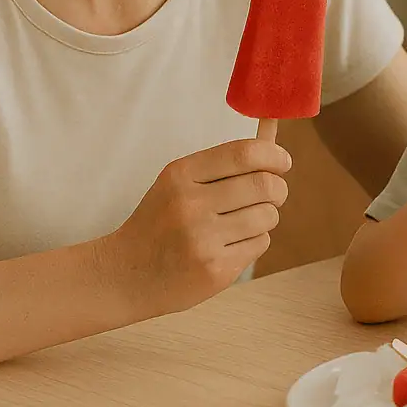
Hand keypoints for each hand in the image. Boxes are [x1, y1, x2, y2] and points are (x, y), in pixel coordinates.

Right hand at [100, 138, 290, 314]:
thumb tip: (271, 130)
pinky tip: (230, 244)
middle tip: (272, 193)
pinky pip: (260, 244)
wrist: (125, 275)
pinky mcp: (216, 270)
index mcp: (180, 176)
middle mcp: (191, 205)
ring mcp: (203, 240)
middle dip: (278, 188)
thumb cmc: (161, 222)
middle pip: (265, 184)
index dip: (273, 155)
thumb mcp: (178, 183)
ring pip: (268, 216)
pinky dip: (254, 241)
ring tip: (242, 222)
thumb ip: (224, 162)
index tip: (282, 161)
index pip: (244, 153)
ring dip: (265, 217)